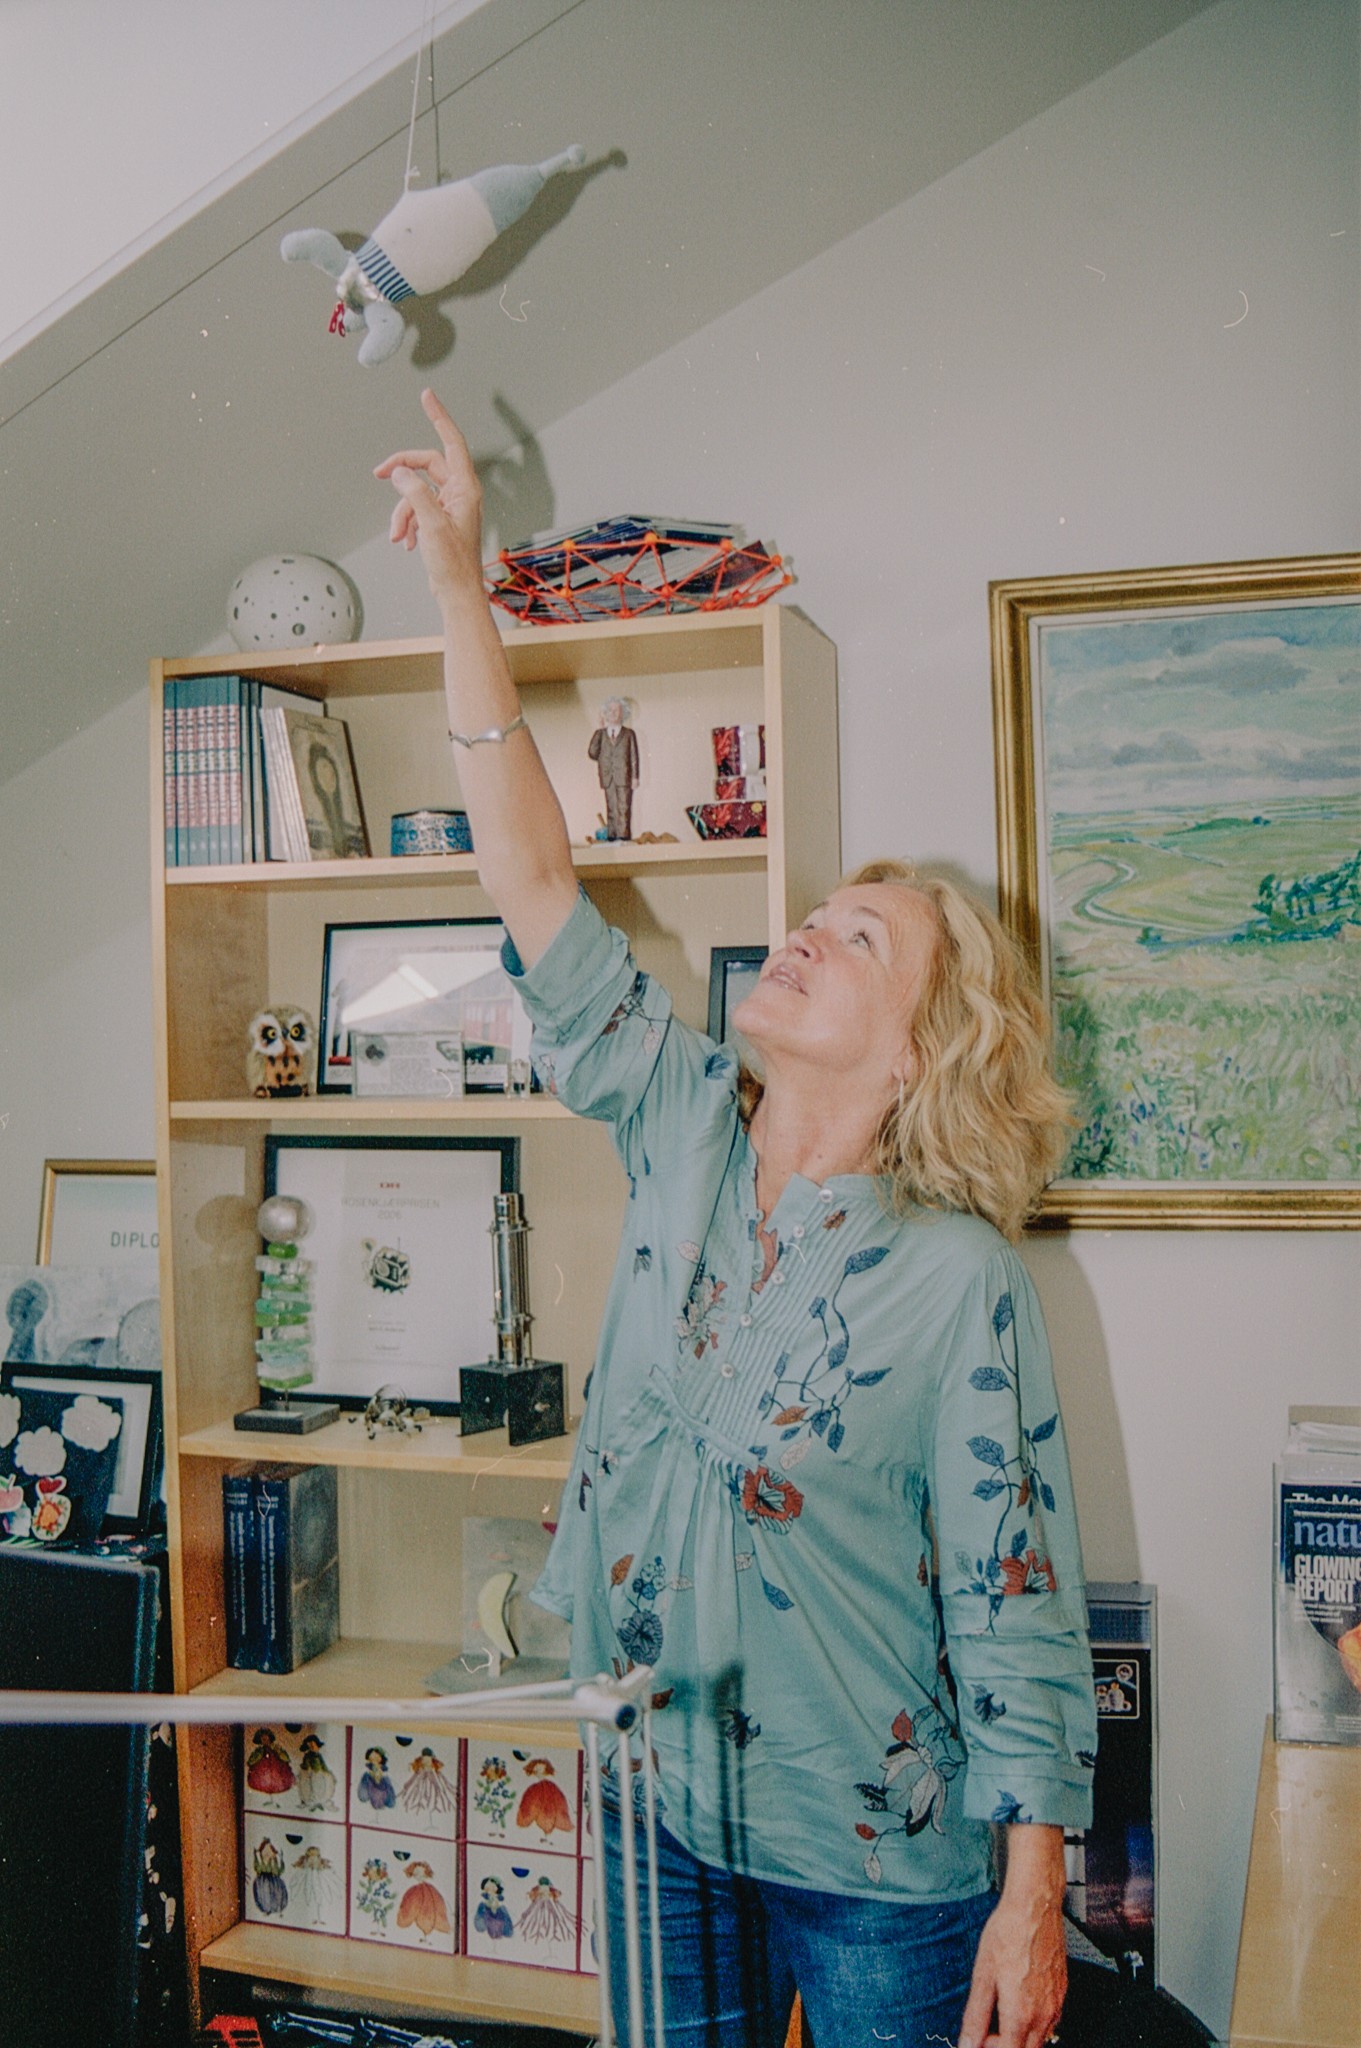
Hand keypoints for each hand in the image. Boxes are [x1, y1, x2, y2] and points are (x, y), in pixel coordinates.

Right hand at [374, 387, 484, 607]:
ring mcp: (450, 506)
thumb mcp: (431, 524)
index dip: (439, 416)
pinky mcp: (441, 520)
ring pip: (416, 492)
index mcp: (464, 488)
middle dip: (401, 474)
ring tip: (399, 537)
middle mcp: (460, 493)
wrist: (456, 593)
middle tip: (378, 474)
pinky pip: (417, 509)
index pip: (451, 442)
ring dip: (401, 512)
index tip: (427, 396)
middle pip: (425, 465)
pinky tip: (408, 543)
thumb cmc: (452, 564)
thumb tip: (400, 473)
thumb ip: (415, 494)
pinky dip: (408, 523)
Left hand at [958, 1827, 1065, 2047]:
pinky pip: (1050, 2022)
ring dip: (1020, 2037)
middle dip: (1005, 2046)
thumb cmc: (1009, 1931)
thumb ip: (975, 2016)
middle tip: (987, 2031)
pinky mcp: (1062, 1992)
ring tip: (1001, 2014)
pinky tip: (1020, 2002)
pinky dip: (1034, 2023)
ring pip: (1040, 2040)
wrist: (1035, 1905)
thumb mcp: (983, 1974)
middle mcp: (1044, 2015)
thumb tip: (967, 2043)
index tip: (977, 2038)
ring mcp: (1056, 2004)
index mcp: (1021, 2014)